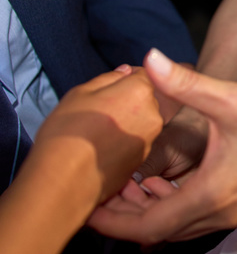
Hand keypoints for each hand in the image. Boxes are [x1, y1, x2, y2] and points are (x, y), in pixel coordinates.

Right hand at [33, 66, 162, 203]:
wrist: (65, 181)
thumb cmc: (68, 133)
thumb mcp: (80, 93)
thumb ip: (108, 78)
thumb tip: (125, 72)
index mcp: (140, 91)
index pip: (143, 75)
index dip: (125, 79)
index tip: (109, 88)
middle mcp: (153, 114)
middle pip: (144, 99)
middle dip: (126, 101)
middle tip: (97, 112)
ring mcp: (149, 139)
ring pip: (139, 121)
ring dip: (124, 122)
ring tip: (95, 132)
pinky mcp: (142, 160)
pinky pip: (134, 142)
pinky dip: (122, 141)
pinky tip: (99, 148)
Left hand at [88, 49, 236, 243]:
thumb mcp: (232, 97)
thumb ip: (186, 83)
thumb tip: (150, 59)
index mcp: (211, 194)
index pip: (148, 225)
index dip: (114, 220)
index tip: (91, 207)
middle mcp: (222, 213)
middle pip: (161, 232)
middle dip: (129, 215)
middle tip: (106, 192)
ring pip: (182, 227)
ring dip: (155, 210)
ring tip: (135, 183)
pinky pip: (201, 218)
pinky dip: (179, 206)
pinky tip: (175, 179)